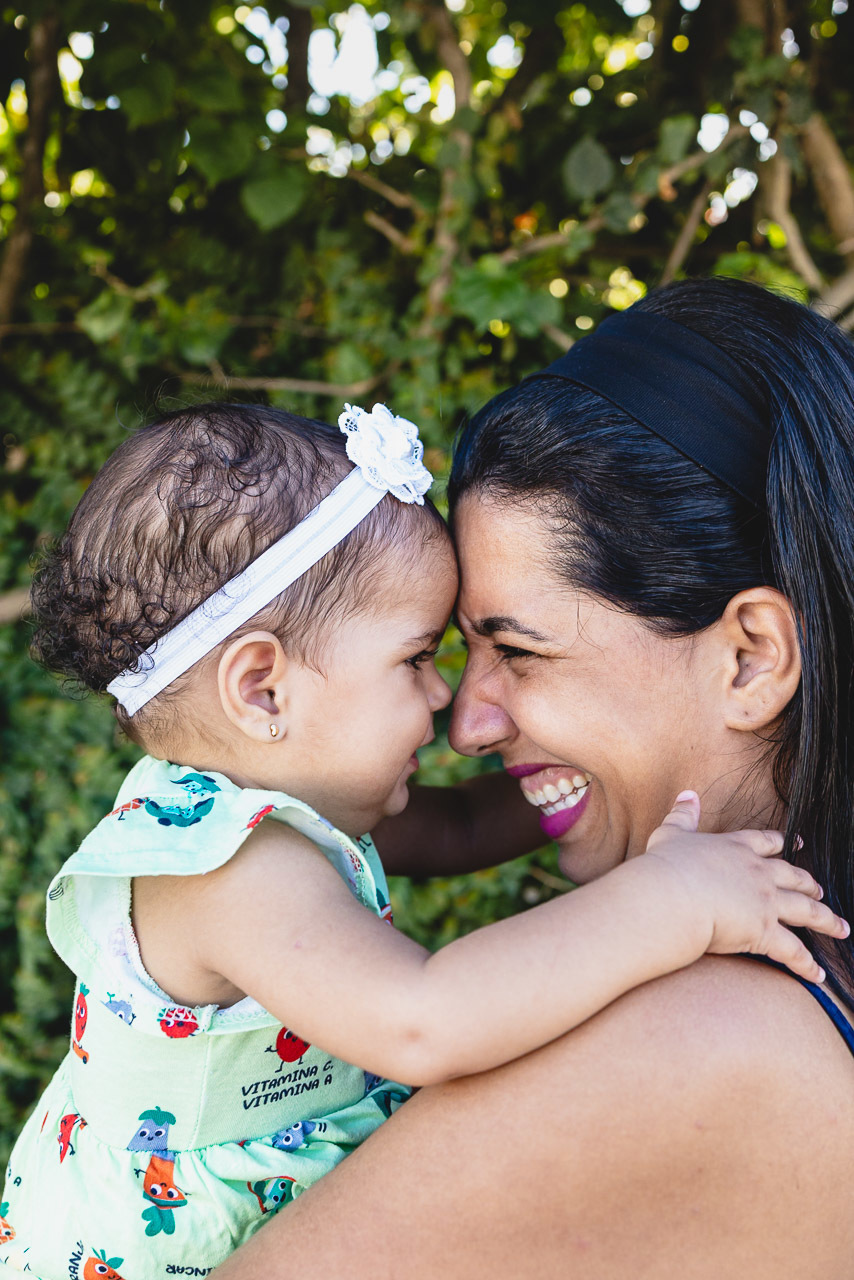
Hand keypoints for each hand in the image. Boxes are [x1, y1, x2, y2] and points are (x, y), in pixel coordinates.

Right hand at [643, 791, 848, 983]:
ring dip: (826, 921)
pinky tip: (818, 974)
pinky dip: (807, 964)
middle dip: (810, 884)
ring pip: (806, 912)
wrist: (670, 896)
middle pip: (795, 877)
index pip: (768, 842)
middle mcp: (758, 873)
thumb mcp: (671, 833)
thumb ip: (683, 814)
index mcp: (737, 848)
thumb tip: (687, 793)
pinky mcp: (764, 932)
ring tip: (841, 928)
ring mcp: (765, 902)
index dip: (784, 843)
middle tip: (820, 889)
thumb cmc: (666, 866)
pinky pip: (793, 952)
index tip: (799, 844)